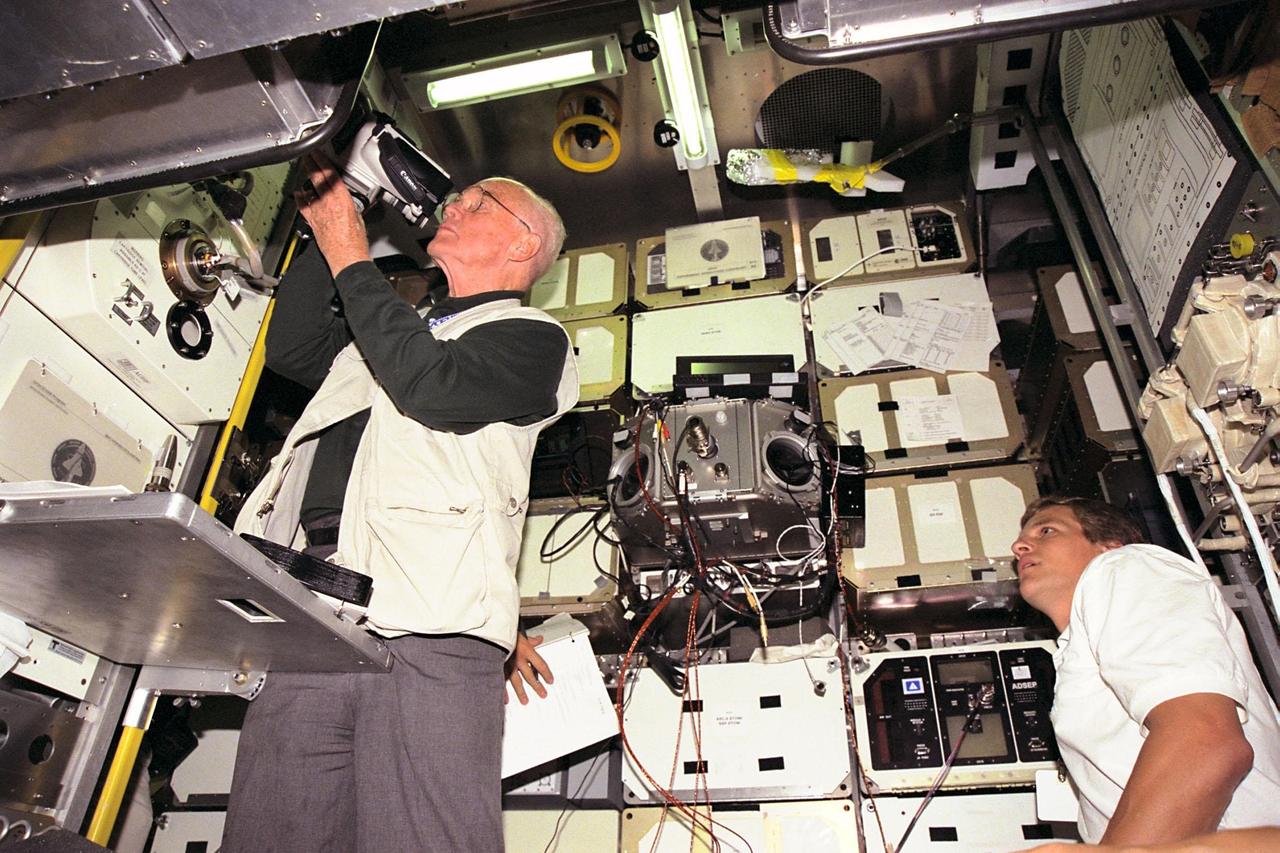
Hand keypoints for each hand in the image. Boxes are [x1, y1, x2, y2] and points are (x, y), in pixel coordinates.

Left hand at [294, 151, 370, 276]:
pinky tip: (298, 193)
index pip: (329, 173)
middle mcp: (327, 203)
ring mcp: (317, 211)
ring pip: (307, 189)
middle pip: (315, 177)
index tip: (317, 151)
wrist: (346, 258)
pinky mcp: (312, 221)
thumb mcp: (359, 217)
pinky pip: (302, 206)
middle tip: (306, 155)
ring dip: (305, 179)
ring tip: (303, 170)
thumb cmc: (355, 242)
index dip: (321, 160)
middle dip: (310, 163)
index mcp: (341, 199)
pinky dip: (300, 198)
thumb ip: (351, 206)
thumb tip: (349, 201)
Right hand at [505, 633, 552, 704]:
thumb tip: (539, 639)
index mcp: (526, 650)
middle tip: (543, 694)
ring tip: (525, 701)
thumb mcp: (520, 633)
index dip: (547, 674)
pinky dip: (503, 692)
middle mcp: (518, 659)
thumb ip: (530, 640)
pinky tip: (505, 699)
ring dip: (521, 693)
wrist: (490, 632)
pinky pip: (502, 682)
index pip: (540, 665)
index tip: (550, 680)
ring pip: (517, 682)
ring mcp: (508, 665)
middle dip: (537, 686)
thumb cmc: (505, 631)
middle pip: (531, 676)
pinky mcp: (498, 668)